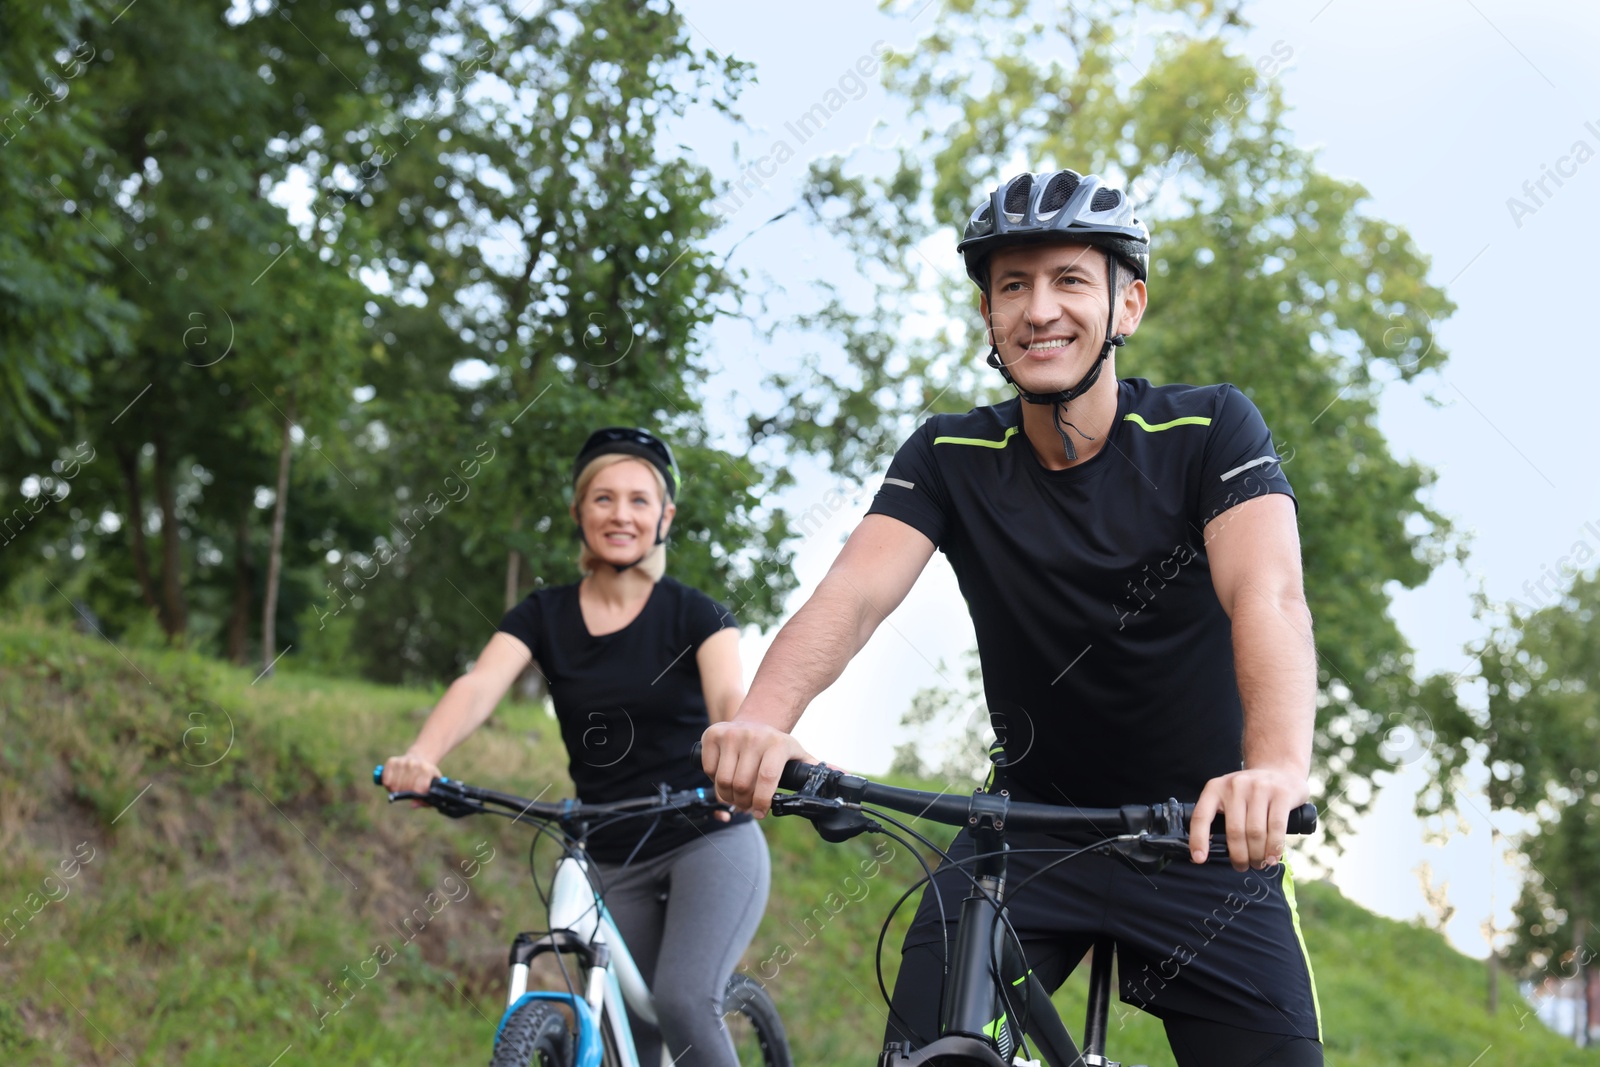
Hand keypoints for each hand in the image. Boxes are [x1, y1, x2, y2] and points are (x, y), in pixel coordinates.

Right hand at [382, 752, 442, 795]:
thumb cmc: (426, 777)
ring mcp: (402, 762)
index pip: (417, 789)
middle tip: (408, 790)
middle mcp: (414, 764)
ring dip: (396, 790)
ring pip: (394, 786)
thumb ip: (426, 800)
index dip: (415, 796)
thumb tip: (413, 805)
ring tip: (402, 785)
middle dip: (405, 793)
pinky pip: (386, 781)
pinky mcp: (391, 761)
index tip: (415, 797)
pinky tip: (394, 781)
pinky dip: (388, 784)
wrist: (420, 759)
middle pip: (404, 789)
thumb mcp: (432, 787)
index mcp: (427, 770)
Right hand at [701, 719, 815, 817]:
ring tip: (735, 797)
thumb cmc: (777, 746)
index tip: (761, 813)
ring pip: (723, 780)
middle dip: (743, 803)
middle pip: (742, 784)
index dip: (762, 801)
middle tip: (746, 806)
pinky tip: (725, 776)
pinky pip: (708, 769)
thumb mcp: (798, 755)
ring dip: (727, 796)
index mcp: (778, 743)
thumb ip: (817, 769)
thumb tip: (845, 777)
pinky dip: (713, 780)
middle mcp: (754, 736)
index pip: (767, 779)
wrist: (755, 720)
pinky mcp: (712, 733)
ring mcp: (732, 734)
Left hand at [1188, 766, 1308, 871]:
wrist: (1280, 769)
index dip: (1198, 839)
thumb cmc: (1250, 793)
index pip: (1202, 816)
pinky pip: (1276, 827)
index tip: (1199, 859)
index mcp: (1215, 788)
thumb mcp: (1228, 796)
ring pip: (1255, 832)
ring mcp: (1259, 788)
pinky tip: (1272, 858)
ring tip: (1258, 863)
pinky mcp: (1281, 793)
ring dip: (1257, 855)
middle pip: (1235, 831)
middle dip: (1239, 856)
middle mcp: (1235, 785)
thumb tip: (1205, 854)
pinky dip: (1274, 847)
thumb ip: (1219, 818)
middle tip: (1243, 866)